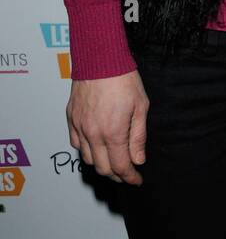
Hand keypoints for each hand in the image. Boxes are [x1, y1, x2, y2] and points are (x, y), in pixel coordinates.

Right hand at [66, 71, 149, 185]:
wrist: (100, 58)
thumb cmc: (123, 78)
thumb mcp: (141, 107)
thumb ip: (138, 136)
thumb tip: (138, 159)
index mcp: (112, 132)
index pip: (120, 166)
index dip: (130, 177)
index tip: (136, 180)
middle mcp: (93, 133)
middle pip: (102, 168)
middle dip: (116, 175)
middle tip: (127, 173)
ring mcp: (79, 126)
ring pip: (87, 158)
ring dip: (101, 164)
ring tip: (113, 160)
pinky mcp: (71, 118)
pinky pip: (76, 143)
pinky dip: (86, 150)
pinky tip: (97, 146)